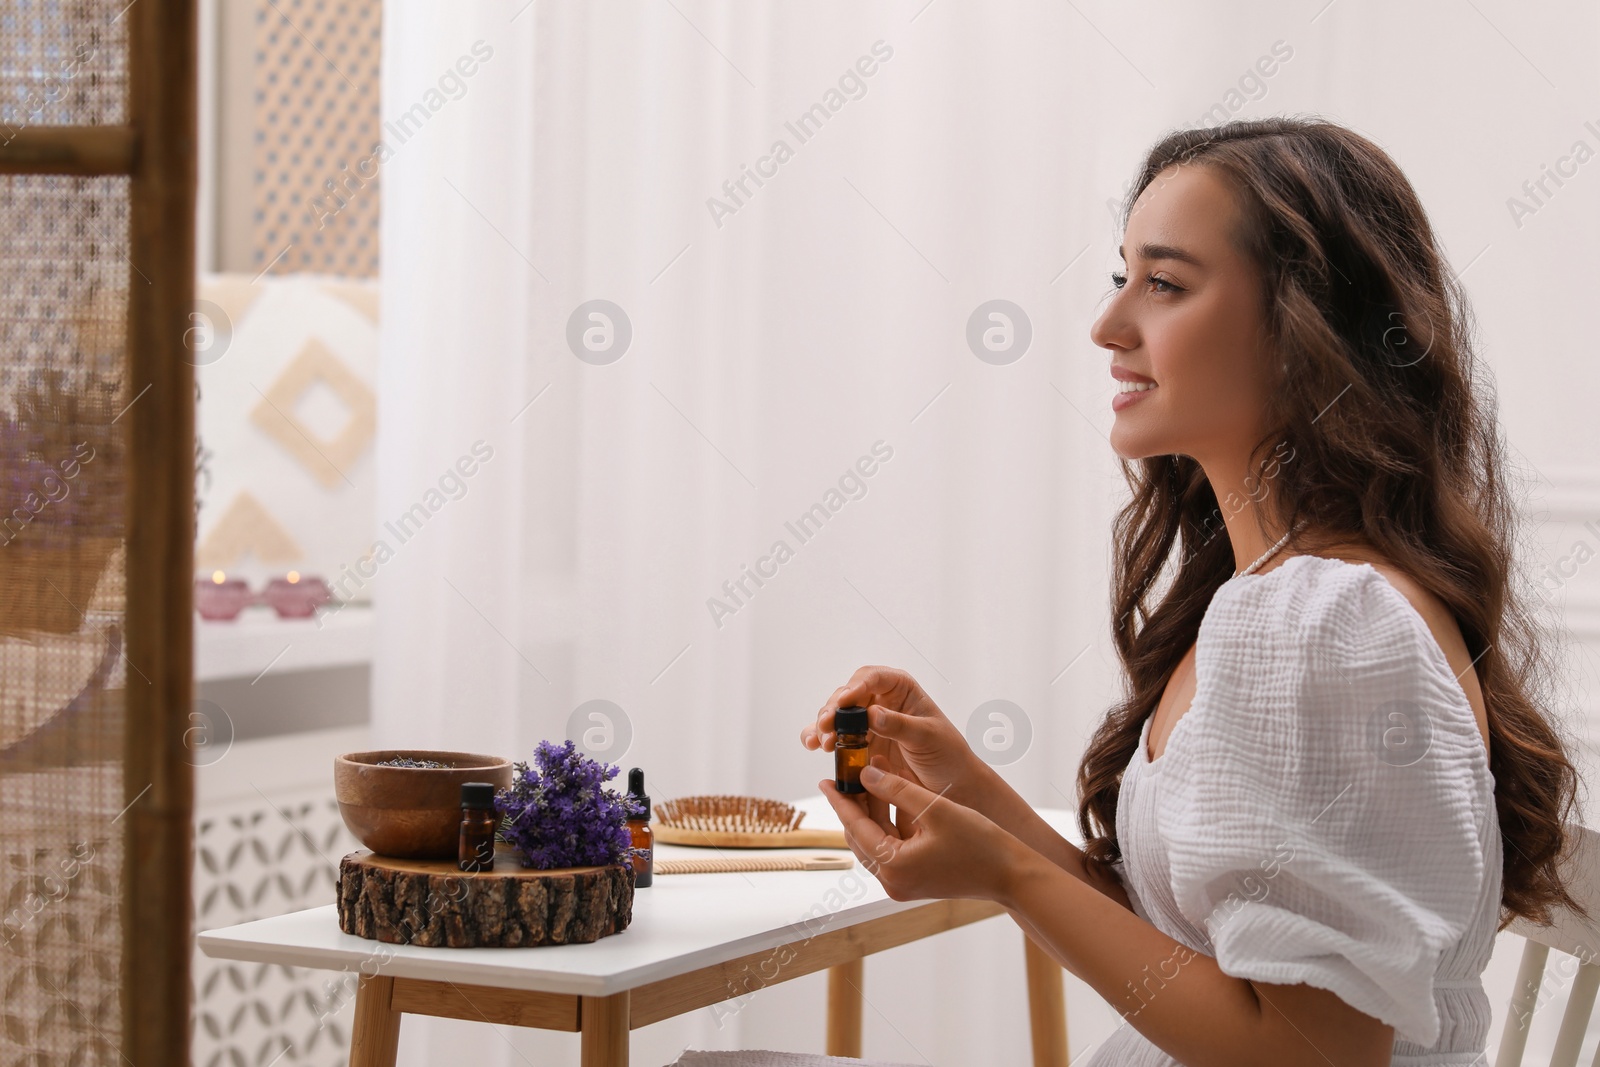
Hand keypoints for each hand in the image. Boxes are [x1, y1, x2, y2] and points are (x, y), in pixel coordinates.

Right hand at [801, 665, 984, 829]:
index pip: (873, 677)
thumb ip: (900, 725)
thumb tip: (872, 713)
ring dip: (824, 725)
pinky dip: (823, 739)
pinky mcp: (861, 745)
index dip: (855, 686)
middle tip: (826, 725)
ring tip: (818, 741)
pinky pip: (837, 737)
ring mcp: (869, 724)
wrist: (953, 786)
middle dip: (834, 708)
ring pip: (838, 715)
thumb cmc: (949, 754)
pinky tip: (814, 745)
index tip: (844, 702)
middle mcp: (882, 701)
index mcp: (901, 689)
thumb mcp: (928, 737)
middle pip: (849, 695)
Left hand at [820, 756, 1023, 903]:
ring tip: (871, 779)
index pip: (856, 827)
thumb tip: (865, 774)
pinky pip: (891, 849)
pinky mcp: (914, 881)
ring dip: (873, 812)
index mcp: (894, 867)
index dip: (840, 800)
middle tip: (848, 774)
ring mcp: (902, 884)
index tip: (825, 780)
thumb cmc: (980, 842)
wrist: (1012, 875)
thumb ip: (896, 789)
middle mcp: (893, 882)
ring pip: (875, 841)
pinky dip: (889, 825)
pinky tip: (892, 798)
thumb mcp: (935, 808)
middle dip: (855, 804)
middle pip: (861, 837)